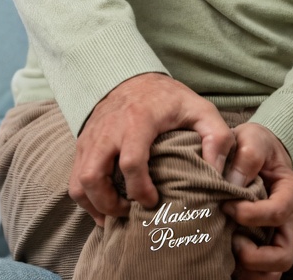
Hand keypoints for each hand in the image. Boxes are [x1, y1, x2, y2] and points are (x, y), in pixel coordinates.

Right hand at [70, 72, 234, 226]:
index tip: (154, 201)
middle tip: (131, 212)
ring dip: (94, 205)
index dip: (140, 189)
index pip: (130, 162)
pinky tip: (105, 207)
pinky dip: (86, 198)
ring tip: (117, 214)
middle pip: (92, 177)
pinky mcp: (82, 145)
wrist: (132, 78)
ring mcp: (91, 139)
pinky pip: (74, 179)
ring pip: (78, 182)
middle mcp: (108, 131)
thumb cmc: (169, 99)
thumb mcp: (201, 109)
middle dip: (109, 204)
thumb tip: (218, 173)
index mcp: (137, 121)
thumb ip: (217, 138)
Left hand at [222, 122, 292, 279]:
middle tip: (230, 240)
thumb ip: (247, 156)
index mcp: (292, 192)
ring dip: (250, 271)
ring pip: (274, 272)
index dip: (248, 214)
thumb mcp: (251, 138)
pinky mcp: (264, 245)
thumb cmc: (253, 144)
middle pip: (283, 255)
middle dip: (254, 257)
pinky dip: (244, 273)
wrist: (253, 151)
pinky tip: (224, 260)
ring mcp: (278, 235)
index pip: (277, 213)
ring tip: (227, 254)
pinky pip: (261, 273)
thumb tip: (234, 185)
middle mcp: (290, 219)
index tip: (226, 204)